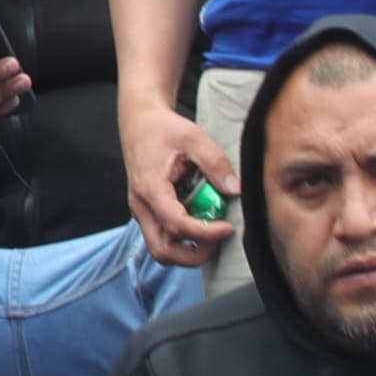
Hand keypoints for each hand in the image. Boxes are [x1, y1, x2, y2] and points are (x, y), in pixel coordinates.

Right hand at [124, 103, 239, 263]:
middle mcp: (142, 206)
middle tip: (220, 238)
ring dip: (189, 250)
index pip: (176, 225)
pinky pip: (164, 237)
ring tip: (212, 233)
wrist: (139, 121)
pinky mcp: (148, 211)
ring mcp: (143, 211)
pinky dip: (185, 239)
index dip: (205, 233)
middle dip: (195, 254)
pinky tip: (202, 221)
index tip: (229, 227)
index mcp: (150, 189)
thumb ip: (216, 163)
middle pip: (163, 251)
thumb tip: (236, 191)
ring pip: (161, 249)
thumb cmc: (163, 128)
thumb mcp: (193, 137)